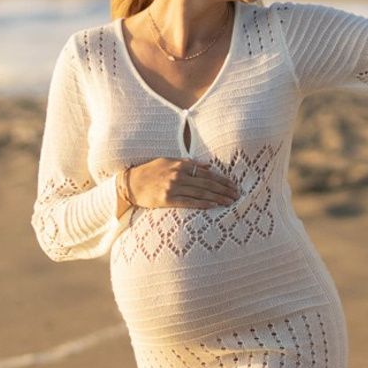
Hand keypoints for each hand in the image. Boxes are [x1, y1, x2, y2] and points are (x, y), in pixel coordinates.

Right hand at [122, 158, 240, 210]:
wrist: (130, 183)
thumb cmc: (150, 172)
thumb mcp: (169, 162)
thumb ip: (189, 163)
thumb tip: (208, 167)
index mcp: (181, 165)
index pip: (207, 174)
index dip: (222, 180)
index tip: (234, 185)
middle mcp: (178, 175)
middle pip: (207, 183)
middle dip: (224, 190)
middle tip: (237, 195)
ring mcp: (173, 187)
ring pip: (201, 193)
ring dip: (217, 197)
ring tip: (230, 202)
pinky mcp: (167, 199)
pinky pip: (189, 202)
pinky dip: (203, 203)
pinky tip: (214, 205)